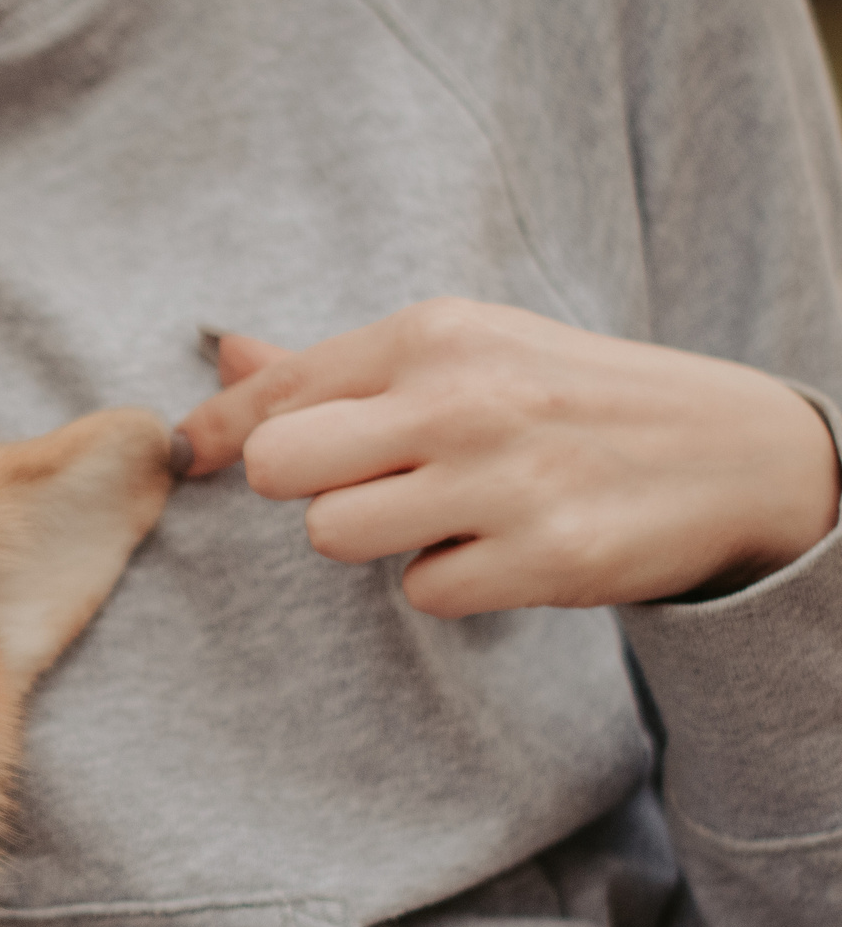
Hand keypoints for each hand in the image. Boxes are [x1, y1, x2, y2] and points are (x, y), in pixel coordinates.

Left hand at [176, 299, 840, 615]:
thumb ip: (335, 367)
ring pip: (335, 536)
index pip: (276, 389)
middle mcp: (463, 397)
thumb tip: (222, 356)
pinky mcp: (543, 557)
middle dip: (299, 487)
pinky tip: (498, 548)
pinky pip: (422, 593)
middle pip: (279, 467)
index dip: (219, 433)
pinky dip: (449, 582)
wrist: (732, 450)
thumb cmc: (564, 396)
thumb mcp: (463, 350)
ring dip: (374, 539)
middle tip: (358, 483)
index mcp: (433, 334)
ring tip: (437, 514)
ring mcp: (503, 479)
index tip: (194, 455)